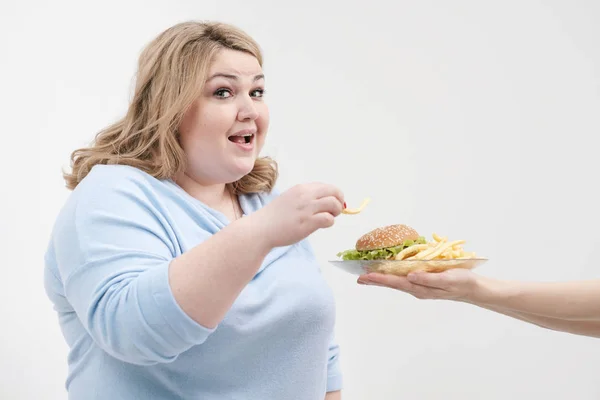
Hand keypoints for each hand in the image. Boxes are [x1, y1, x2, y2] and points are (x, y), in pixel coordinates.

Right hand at [253, 182, 344, 247]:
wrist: (261, 228)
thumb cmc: (274, 217)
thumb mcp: (290, 198)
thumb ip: (306, 198)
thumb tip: (325, 201)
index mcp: (301, 188)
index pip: (326, 186)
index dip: (334, 195)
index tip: (332, 203)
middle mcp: (305, 195)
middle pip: (334, 192)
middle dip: (339, 201)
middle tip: (335, 211)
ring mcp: (307, 208)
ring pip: (334, 204)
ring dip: (336, 212)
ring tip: (330, 218)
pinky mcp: (307, 222)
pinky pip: (328, 219)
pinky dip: (330, 222)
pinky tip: (323, 225)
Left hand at [357, 268, 479, 301]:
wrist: (473, 289)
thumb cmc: (461, 282)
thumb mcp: (447, 279)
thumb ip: (428, 279)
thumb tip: (410, 276)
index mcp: (420, 288)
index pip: (395, 282)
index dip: (379, 278)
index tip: (365, 276)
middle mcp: (417, 289)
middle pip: (392, 284)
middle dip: (375, 280)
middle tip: (358, 278)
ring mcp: (419, 287)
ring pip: (396, 283)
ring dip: (382, 279)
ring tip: (368, 275)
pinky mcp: (423, 283)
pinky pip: (404, 280)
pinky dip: (393, 277)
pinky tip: (389, 274)